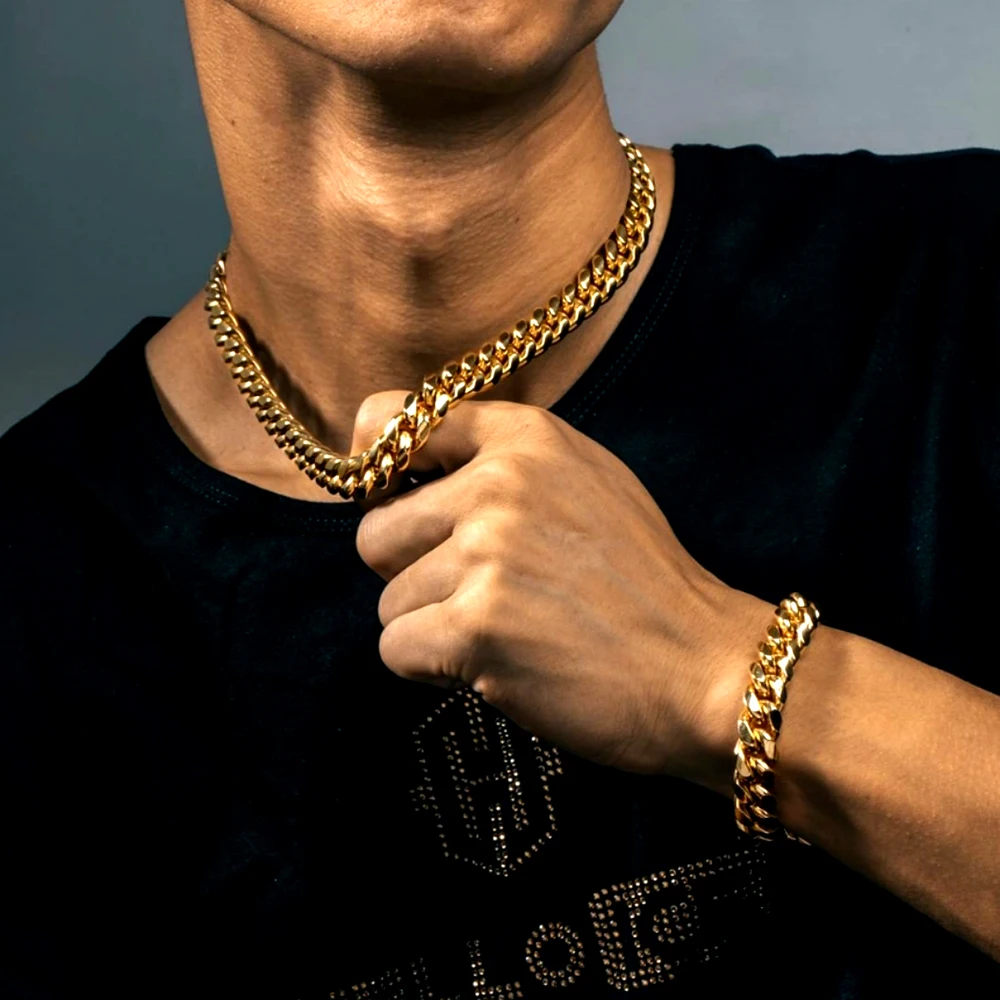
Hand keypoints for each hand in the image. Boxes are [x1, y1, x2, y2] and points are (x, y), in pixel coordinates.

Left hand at [352, 391, 771, 792]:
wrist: (704, 668)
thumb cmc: (642, 582)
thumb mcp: (586, 480)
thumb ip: (500, 460)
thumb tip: (393, 463)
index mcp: (524, 438)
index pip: (388, 423)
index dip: (377, 473)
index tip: (397, 505)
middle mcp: (498, 484)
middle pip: (375, 533)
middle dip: (413, 573)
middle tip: (479, 595)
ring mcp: (487, 555)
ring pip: (389, 600)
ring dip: (434, 627)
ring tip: (508, 632)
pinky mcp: (477, 628)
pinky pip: (396, 648)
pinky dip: (435, 668)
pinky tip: (495, 665)